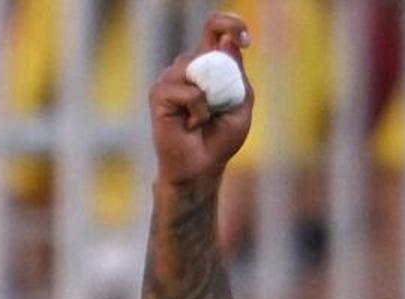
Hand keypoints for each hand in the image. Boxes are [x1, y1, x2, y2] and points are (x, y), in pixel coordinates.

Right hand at [150, 12, 256, 185]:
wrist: (201, 168)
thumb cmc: (220, 139)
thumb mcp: (240, 103)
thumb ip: (236, 73)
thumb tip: (227, 42)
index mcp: (208, 63)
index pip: (215, 27)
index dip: (230, 24)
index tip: (245, 39)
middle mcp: (187, 66)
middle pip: (207, 46)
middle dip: (223, 76)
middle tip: (222, 106)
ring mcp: (171, 77)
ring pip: (196, 67)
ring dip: (211, 98)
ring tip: (204, 119)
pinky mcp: (159, 93)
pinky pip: (188, 91)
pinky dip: (199, 110)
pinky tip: (192, 125)